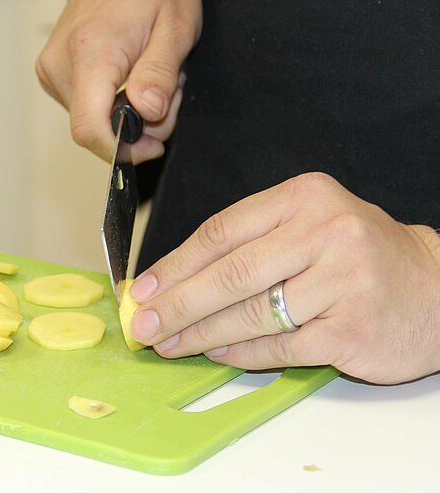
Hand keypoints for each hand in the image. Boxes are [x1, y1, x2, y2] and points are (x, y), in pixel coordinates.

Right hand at [36, 0, 201, 162]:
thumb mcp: (176, 27)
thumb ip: (160, 74)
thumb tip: (147, 113)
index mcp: (90, 52)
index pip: (90, 129)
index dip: (121, 151)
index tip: (150, 147)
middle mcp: (60, 64)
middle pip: (96, 129)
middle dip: (139, 126)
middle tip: (168, 93)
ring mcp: (52, 70)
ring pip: (92, 122)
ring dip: (130, 114)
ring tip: (151, 77)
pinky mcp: (53, 73)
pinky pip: (86, 108)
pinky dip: (115, 104)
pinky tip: (131, 78)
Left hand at [129, 172, 439, 384]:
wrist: (436, 288)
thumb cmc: (355, 256)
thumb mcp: (306, 227)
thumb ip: (248, 245)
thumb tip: (174, 282)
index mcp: (304, 197)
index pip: (221, 231)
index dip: (175, 264)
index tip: (142, 289)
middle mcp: (326, 231)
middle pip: (230, 273)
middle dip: (178, 304)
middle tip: (142, 324)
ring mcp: (343, 280)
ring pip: (251, 313)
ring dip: (201, 334)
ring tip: (169, 344)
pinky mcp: (353, 328)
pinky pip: (280, 346)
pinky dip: (241, 353)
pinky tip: (215, 354)